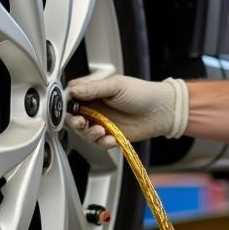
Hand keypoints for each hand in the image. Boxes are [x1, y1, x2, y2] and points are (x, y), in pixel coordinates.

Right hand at [65, 73, 188, 147]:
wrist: (162, 111)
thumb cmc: (142, 93)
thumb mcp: (116, 86)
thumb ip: (92, 89)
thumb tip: (72, 91)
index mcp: (94, 91)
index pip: (71, 96)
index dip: (66, 103)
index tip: (67, 108)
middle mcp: (95, 107)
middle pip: (73, 117)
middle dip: (74, 122)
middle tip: (80, 122)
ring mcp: (102, 122)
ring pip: (84, 132)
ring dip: (89, 134)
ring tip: (99, 131)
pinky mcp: (110, 135)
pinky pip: (98, 143)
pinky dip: (102, 143)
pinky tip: (110, 139)